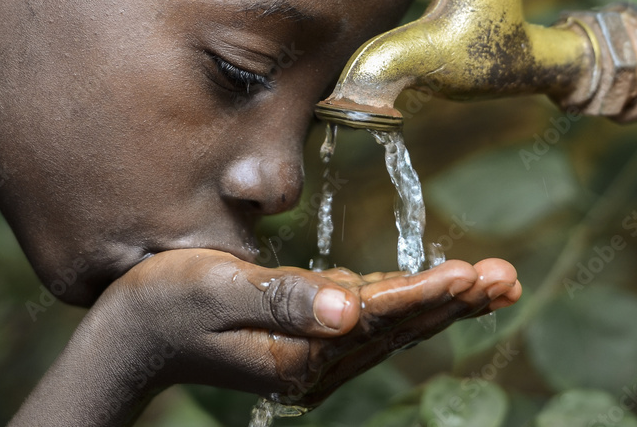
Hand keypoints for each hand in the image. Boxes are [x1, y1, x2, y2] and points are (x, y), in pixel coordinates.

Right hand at [106, 249, 520, 405]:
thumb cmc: (163, 304)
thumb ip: (282, 298)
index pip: (379, 319)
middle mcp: (314, 362)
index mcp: (298, 352)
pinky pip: (367, 321)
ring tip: (490, 282)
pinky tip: (433, 289)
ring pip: (391, 325)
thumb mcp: (216, 291)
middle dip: (455, 300)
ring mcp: (312, 356)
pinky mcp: (305, 342)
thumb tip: (349, 308)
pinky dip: (406, 302)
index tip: (475, 274)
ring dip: (440, 301)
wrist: (128, 339)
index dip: (428, 294)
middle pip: (399, 327)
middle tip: (508, 278)